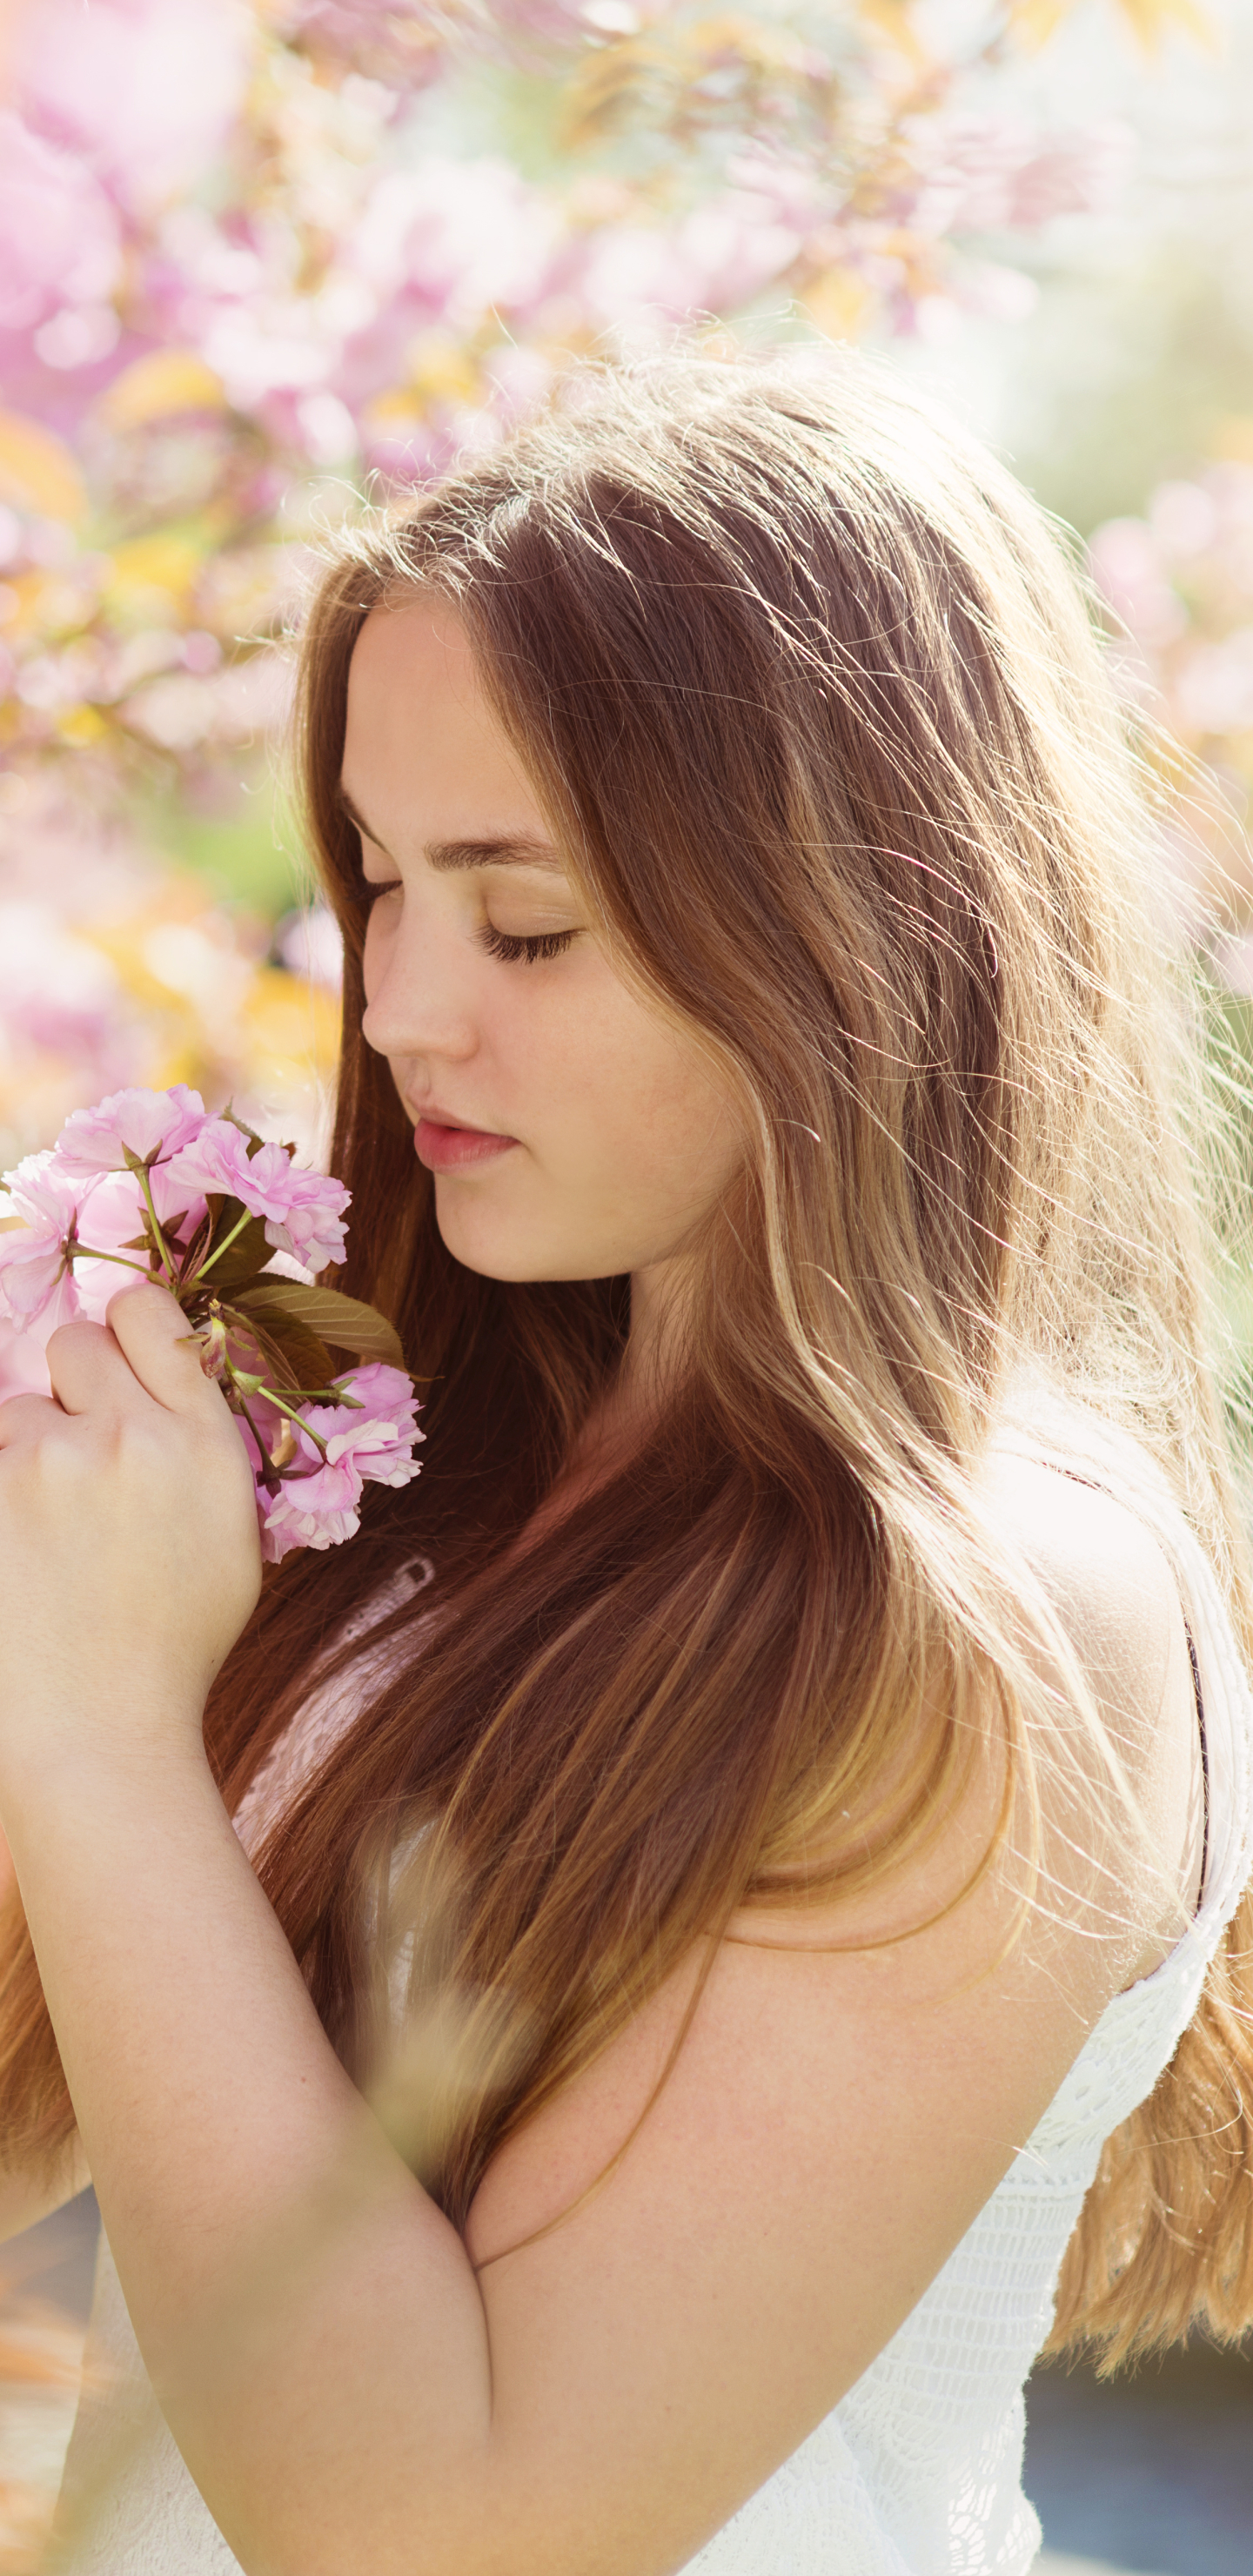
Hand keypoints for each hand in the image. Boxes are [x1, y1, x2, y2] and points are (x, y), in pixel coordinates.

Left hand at [0, 1284, 261, 1772]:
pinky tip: (17, 1560)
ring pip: (15, 1414)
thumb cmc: (166, 1653)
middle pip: (75, 1345)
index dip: (124, 1329)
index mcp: (204, 1444)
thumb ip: (198, 1451)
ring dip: (21, 1459)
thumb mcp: (228, 1544)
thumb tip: (161, 1384)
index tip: (113, 1363)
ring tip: (41, 1544)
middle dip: (69, 1393)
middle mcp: (131, 1436)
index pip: (150, 1316)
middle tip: (72, 1467)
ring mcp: (48, 1463)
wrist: (100, 1739)